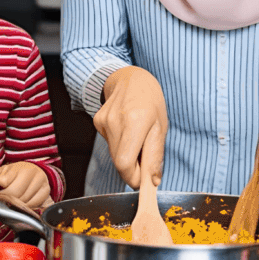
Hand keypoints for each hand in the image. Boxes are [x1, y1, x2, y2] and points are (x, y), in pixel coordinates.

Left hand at [0, 162, 50, 208]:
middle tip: (1, 203)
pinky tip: (23, 205)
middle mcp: (30, 172)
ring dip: (16, 206)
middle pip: (15, 193)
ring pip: (25, 201)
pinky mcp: (47, 190)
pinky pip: (35, 204)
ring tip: (11, 203)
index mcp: (16, 167)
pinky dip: (27, 208)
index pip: (5, 182)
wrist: (34, 172)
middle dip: (6, 200)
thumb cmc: (13, 174)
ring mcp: (40, 180)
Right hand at [94, 66, 166, 188]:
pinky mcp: (97, 121)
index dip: (132, 178)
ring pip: (113, 154)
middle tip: (143, 156)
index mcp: (136, 121)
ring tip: (136, 137)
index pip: (125, 164)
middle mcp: (116, 121)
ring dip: (126, 154)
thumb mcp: (161, 126)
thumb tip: (152, 180)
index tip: (142, 180)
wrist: (131, 79)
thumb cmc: (150, 101)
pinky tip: (126, 128)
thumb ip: (155, 155)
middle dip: (132, 167)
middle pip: (118, 162)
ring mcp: (104, 121)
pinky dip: (119, 143)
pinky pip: (109, 143)